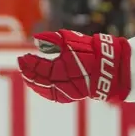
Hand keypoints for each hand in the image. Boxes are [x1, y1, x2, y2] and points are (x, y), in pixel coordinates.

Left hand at [17, 29, 131, 102]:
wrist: (112, 67)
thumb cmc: (91, 51)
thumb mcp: (71, 40)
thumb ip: (52, 39)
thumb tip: (35, 39)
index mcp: (61, 68)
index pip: (38, 67)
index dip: (28, 62)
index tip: (22, 56)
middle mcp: (62, 83)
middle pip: (39, 79)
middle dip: (28, 71)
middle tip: (22, 63)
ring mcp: (67, 91)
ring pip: (44, 89)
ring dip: (33, 82)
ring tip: (27, 73)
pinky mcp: (72, 96)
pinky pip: (52, 95)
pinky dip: (43, 89)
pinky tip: (38, 84)